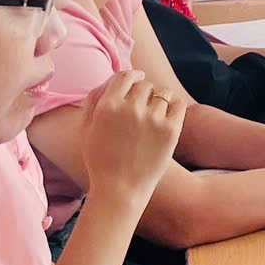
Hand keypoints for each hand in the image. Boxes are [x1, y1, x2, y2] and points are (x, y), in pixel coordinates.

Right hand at [80, 71, 186, 201]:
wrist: (120, 190)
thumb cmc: (100, 160)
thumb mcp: (85, 129)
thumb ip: (93, 100)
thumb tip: (108, 80)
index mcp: (107, 106)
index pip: (124, 76)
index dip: (132, 75)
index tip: (138, 77)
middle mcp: (130, 109)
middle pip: (144, 84)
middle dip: (143, 92)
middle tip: (142, 106)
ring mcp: (152, 119)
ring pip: (162, 94)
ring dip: (158, 100)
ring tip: (153, 115)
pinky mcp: (171, 130)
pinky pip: (178, 104)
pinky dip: (174, 105)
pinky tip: (168, 114)